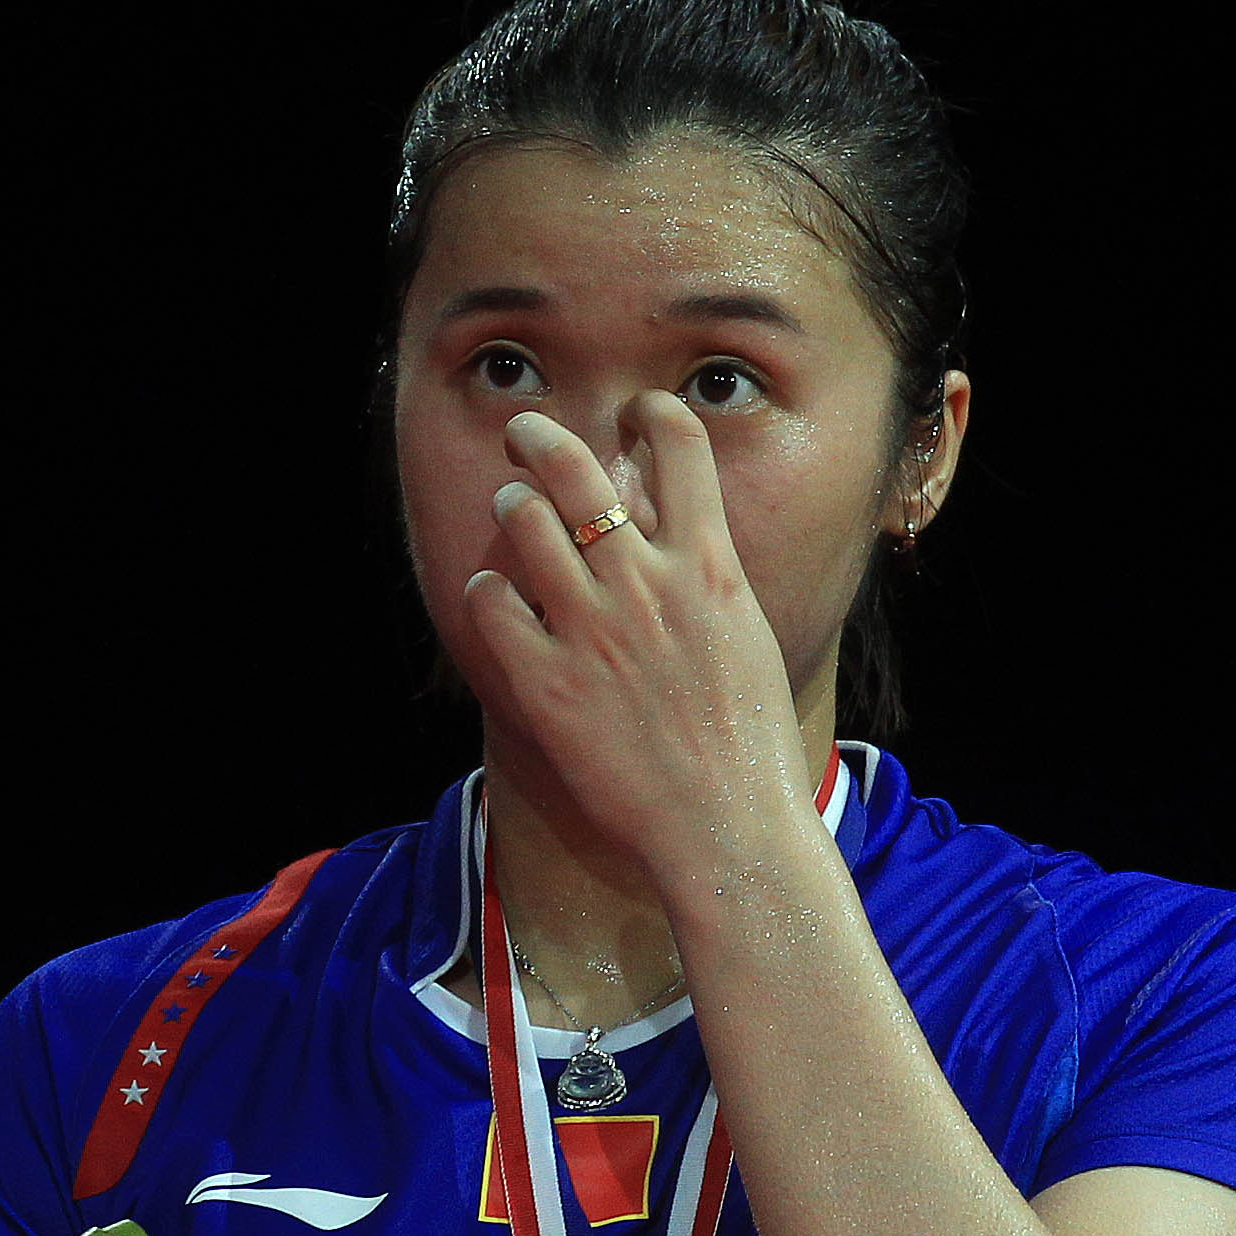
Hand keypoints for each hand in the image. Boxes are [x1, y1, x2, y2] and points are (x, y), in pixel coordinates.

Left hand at [458, 396, 813, 870]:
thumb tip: (680, 539)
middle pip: (580, 472)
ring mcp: (591, 629)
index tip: (635, 413)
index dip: (653, 413)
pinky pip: (493, 605)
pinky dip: (488, 590)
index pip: (681, 449)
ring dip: (511, 506)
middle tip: (525, 431)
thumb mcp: (746, 637)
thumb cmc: (747, 742)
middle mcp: (646, 584)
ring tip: (509, 507)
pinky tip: (493, 595)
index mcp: (709, 568)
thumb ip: (707, 580)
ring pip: (526, 526)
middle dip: (542, 438)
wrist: (726, 823)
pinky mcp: (545, 681)